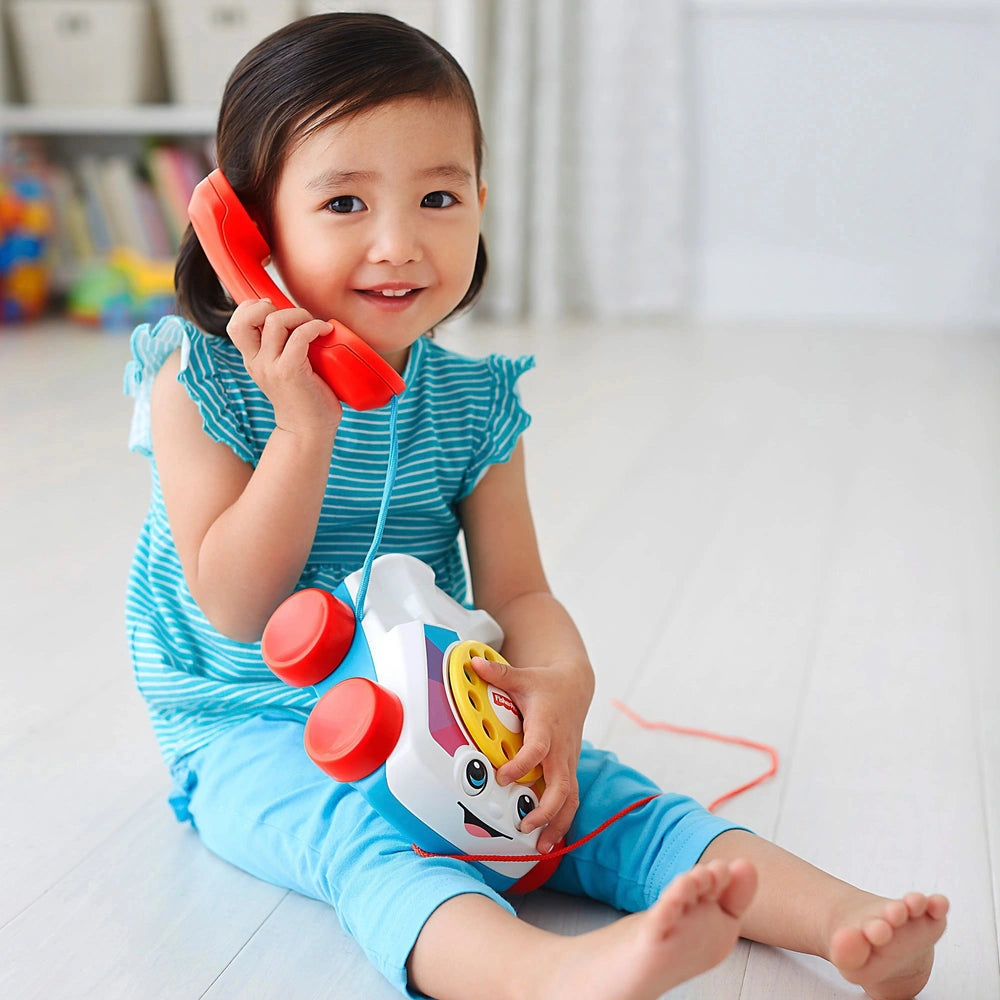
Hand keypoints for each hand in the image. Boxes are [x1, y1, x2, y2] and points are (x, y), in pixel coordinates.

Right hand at [227, 299, 341, 434]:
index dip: (252, 308)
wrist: (307, 431)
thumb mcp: (283, 371)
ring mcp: (272, 367)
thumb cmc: (304, 399)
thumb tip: (298, 321)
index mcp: (252, 360)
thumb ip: (282, 350)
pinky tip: (325, 331)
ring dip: (299, 315)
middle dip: (269, 306)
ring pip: (276, 322)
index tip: (275, 309)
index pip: (236, 323)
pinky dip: (315, 327)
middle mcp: (257, 362)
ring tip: (314, 325)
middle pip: (245, 319)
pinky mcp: (291, 372)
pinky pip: (300, 336)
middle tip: (293, 317)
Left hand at [469, 654, 588, 853]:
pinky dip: (561, 821)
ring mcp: (567, 762)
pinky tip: (549, 839)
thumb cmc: (547, 686)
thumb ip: (498, 673)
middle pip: (561, 785)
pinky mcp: (568, 770)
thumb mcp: (522, 676)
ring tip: (541, 847)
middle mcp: (560, 749)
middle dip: (546, 809)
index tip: (503, 776)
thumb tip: (473, 664)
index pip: (538, 750)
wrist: (575, 687)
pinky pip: (570, 799)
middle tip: (526, 825)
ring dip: (558, 824)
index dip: (522, 765)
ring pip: (570, 799)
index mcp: (547, 726)